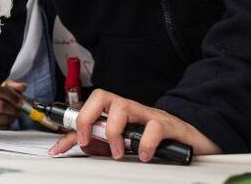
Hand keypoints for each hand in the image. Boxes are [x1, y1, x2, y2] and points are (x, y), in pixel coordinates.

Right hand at [0, 80, 25, 128]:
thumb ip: (7, 85)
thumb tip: (22, 87)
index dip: (13, 96)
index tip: (21, 100)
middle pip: (2, 106)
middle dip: (14, 108)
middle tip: (18, 108)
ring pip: (2, 119)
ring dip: (11, 117)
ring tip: (10, 114)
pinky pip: (0, 130)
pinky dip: (6, 126)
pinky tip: (2, 121)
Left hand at [49, 89, 220, 160]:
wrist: (190, 137)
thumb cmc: (153, 137)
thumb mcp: (120, 141)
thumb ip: (97, 142)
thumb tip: (72, 146)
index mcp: (115, 111)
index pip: (88, 108)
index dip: (72, 125)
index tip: (60, 147)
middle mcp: (129, 108)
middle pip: (101, 96)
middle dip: (87, 118)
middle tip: (87, 140)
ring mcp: (147, 114)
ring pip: (123, 107)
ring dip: (114, 132)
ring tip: (118, 152)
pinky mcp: (167, 125)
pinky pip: (153, 127)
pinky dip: (145, 143)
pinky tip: (143, 155)